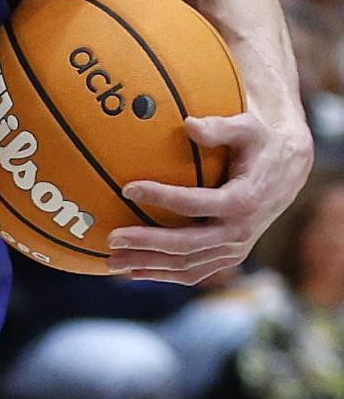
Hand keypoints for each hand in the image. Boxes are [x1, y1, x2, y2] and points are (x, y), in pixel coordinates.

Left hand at [107, 109, 313, 283]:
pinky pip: (194, 271)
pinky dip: (164, 274)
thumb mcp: (246, 128)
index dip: (161, 196)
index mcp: (244, 200)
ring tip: (112, 261)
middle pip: (187, 244)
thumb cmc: (259, 141)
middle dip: (147, 243)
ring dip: (149, 265)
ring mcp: (235, 248)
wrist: (288, 169)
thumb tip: (188, 124)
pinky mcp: (229, 255)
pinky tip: (133, 272)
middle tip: (111, 237)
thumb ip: (219, 127)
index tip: (127, 188)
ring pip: (188, 265)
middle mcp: (240, 231)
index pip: (196, 203)